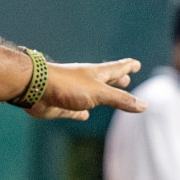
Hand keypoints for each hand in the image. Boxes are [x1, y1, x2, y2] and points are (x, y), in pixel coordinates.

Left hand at [26, 59, 145, 120]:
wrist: (35, 89)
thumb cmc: (68, 86)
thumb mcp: (99, 93)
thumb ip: (120, 99)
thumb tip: (144, 105)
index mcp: (96, 74)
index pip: (116, 68)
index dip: (127, 66)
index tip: (136, 64)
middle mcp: (86, 82)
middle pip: (105, 80)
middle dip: (116, 80)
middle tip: (126, 78)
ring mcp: (74, 94)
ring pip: (91, 96)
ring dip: (101, 97)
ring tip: (108, 97)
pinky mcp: (63, 106)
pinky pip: (75, 110)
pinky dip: (81, 113)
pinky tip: (83, 115)